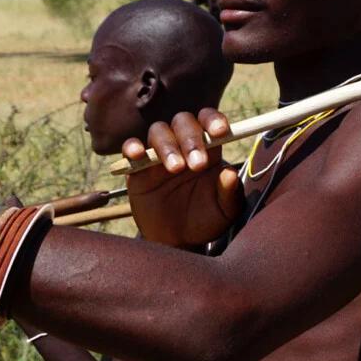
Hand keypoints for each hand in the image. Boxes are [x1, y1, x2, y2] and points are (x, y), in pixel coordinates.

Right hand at [122, 109, 242, 248]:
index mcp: (207, 149)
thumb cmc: (205, 220)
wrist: (178, 240)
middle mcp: (182, 145)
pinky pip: (130, 148)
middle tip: (197, 164)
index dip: (213, 120)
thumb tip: (230, 174)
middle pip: (183, 122)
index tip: (219, 132)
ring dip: (167, 145)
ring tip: (175, 168)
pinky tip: (138, 156)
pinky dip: (132, 147)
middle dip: (190, 138)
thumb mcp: (224, 211)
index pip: (208, 121)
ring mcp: (158, 155)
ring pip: (159, 131)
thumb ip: (230, 193)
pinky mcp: (137, 168)